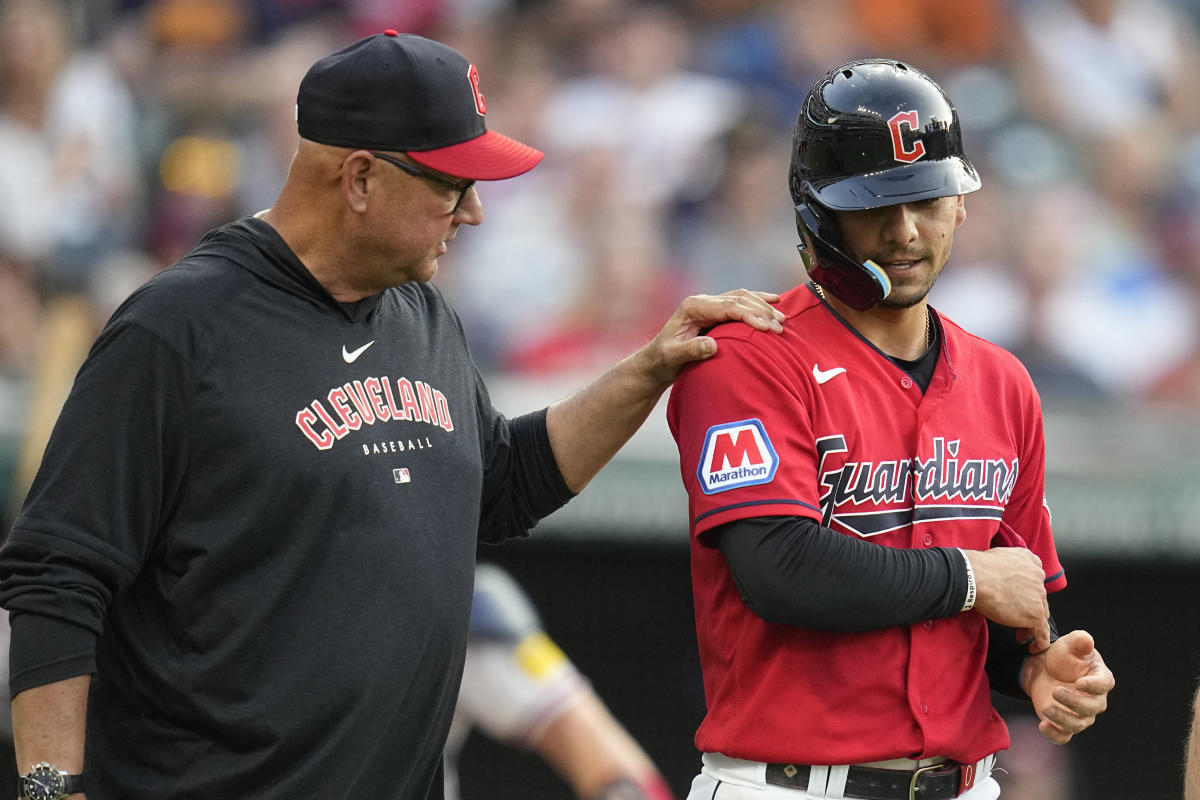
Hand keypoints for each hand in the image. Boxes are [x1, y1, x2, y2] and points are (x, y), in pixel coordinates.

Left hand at [633, 289, 783, 385]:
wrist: (656, 361)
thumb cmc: (663, 361)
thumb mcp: (673, 358)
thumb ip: (691, 350)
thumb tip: (712, 345)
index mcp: (693, 307)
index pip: (728, 307)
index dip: (749, 316)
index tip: (767, 328)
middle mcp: (702, 302)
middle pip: (739, 300)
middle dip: (762, 311)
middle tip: (781, 326)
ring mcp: (709, 305)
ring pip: (742, 298)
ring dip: (763, 306)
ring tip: (783, 318)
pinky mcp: (715, 312)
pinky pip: (740, 302)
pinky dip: (758, 303)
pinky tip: (775, 303)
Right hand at [964, 547, 1050, 650]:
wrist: (976, 577)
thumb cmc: (978, 568)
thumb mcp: (997, 556)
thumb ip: (1008, 564)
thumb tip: (998, 573)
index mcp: (1029, 561)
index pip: (1035, 578)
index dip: (1029, 591)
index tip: (1021, 599)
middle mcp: (1038, 577)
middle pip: (1039, 598)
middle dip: (1030, 608)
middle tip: (1017, 617)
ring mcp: (1038, 596)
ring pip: (1041, 614)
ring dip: (1032, 625)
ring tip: (1021, 634)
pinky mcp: (1034, 614)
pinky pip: (1043, 633)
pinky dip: (1040, 642)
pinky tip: (1033, 647)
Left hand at [1021, 630, 1114, 743]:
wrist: (1044, 669)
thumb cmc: (1062, 656)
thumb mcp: (1069, 644)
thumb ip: (1079, 641)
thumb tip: (1087, 640)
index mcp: (1100, 678)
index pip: (1103, 685)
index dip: (1093, 685)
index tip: (1079, 682)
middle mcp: (1095, 700)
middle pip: (1091, 708)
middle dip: (1074, 702)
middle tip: (1055, 691)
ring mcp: (1080, 714)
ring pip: (1077, 723)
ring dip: (1062, 718)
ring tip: (1045, 708)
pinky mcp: (1064, 723)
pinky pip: (1063, 736)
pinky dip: (1054, 735)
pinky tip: (1042, 726)